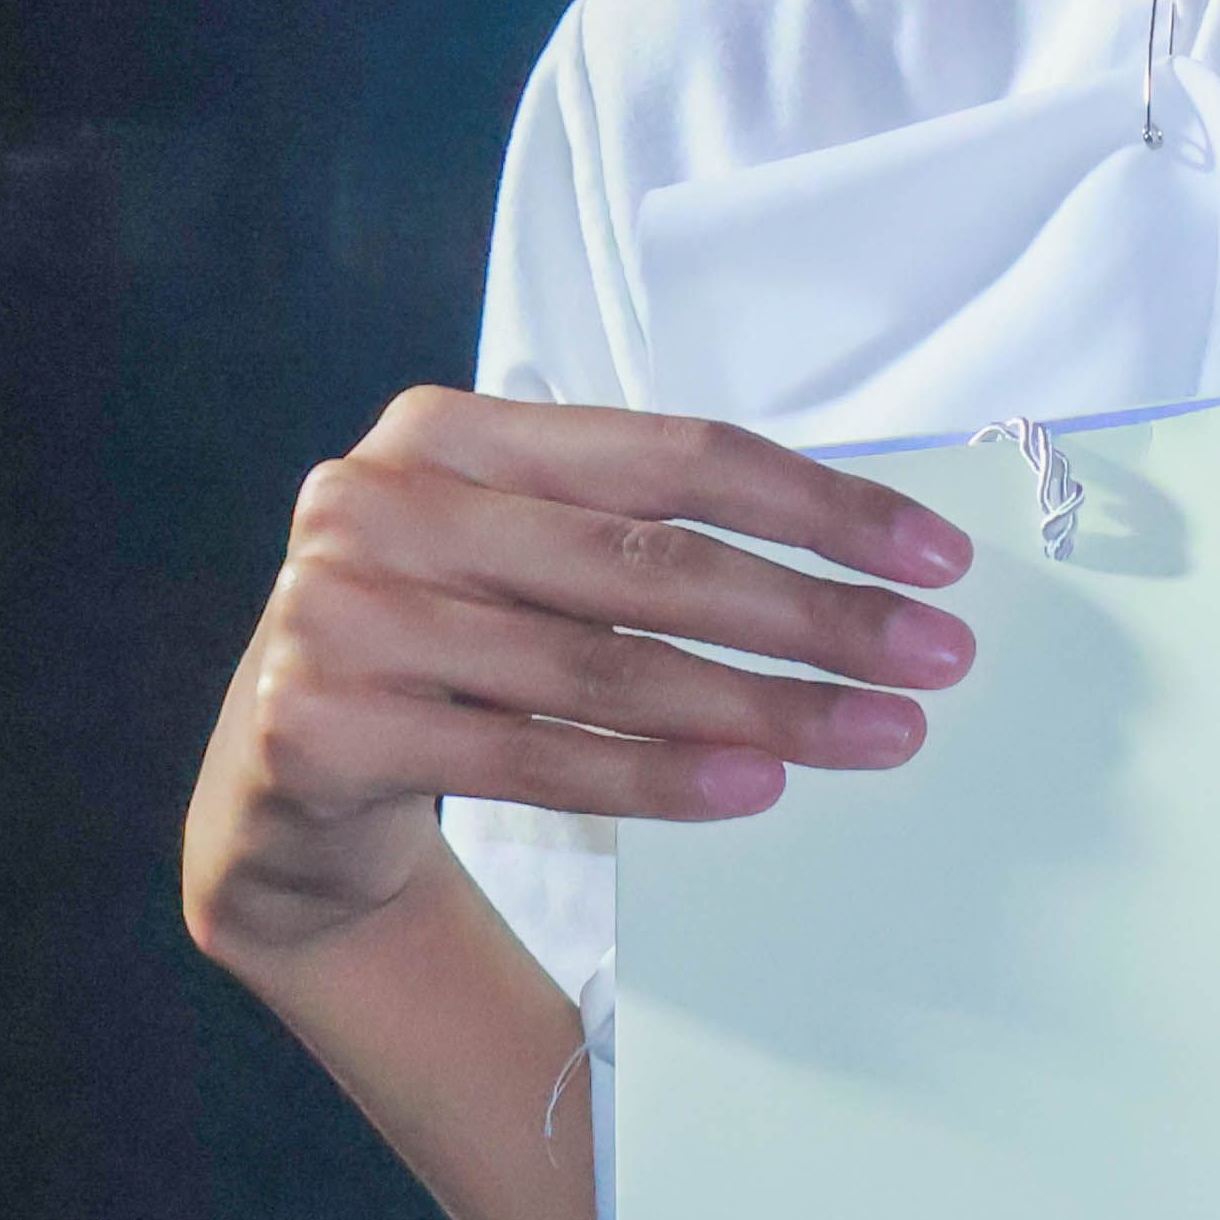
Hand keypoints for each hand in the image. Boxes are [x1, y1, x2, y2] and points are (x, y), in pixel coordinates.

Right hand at [181, 389, 975, 977]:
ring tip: (878, 735)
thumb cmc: (447, 651)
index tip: (936, 559)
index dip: (816, 504)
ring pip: (601, 665)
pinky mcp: (320, 724)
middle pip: (648, 560)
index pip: (671, 454)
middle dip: (813, 612)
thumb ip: (640, 538)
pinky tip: (755, 786)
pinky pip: (531, 755)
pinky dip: (656, 776)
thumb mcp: (522, 560)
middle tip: (938, 659)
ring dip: (761, 705)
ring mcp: (337, 611)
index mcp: (449, 431)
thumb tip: (866, 576)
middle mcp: (381, 501)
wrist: (281, 789)